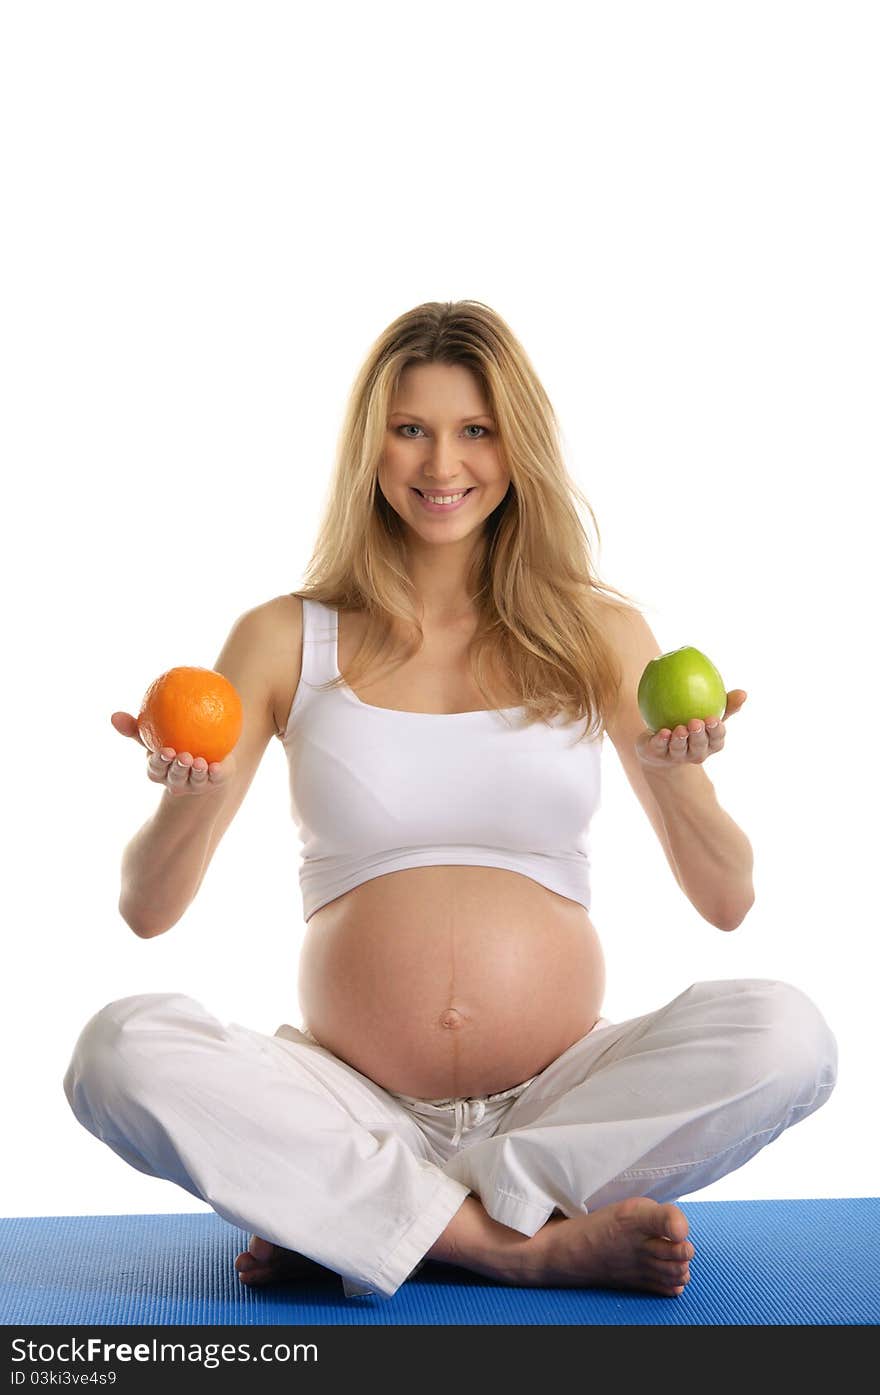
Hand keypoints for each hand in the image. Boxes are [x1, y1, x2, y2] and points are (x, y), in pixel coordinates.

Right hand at [111, 710, 234, 795]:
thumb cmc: (172, 740)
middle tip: (183, 756)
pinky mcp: (214, 781)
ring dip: (196, 772)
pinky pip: (216, 778)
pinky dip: (216, 773)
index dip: (159, 762)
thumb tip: (113, 715)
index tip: (165, 751)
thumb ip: (136, 728)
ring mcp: (195, 783)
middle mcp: (176, 780)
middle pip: (175, 777)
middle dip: (178, 769)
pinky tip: (218, 766)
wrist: (206, 747)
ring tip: (199, 761)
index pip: (156, 769)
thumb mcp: (154, 733)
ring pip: (195, 780)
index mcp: (160, 770)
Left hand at [635, 690, 747, 770]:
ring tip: (680, 728)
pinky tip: (663, 732)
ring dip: (680, 740)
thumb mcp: (709, 713)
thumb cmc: (691, 723)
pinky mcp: (658, 754)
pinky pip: (660, 748)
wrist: (661, 741)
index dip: (716, 731)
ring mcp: (677, 756)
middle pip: (699, 747)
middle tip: (696, 722)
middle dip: (699, 736)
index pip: (716, 739)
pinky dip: (662, 741)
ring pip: (680, 750)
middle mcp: (696, 752)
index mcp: (710, 744)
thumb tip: (743, 693)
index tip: (713, 719)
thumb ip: (726, 704)